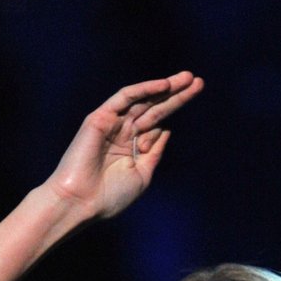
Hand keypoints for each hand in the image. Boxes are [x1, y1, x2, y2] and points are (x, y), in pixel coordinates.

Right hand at [45, 71, 203, 221]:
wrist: (82, 203)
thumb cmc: (109, 196)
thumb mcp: (142, 174)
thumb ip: (154, 153)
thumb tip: (165, 129)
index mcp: (133, 148)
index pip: (158, 122)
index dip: (175, 109)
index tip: (195, 96)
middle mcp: (123, 133)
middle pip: (154, 108)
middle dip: (176, 95)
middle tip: (198, 82)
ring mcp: (112, 124)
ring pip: (143, 100)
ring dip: (165, 88)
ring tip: (188, 78)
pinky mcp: (100, 118)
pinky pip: (124, 98)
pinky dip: (144, 90)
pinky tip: (164, 86)